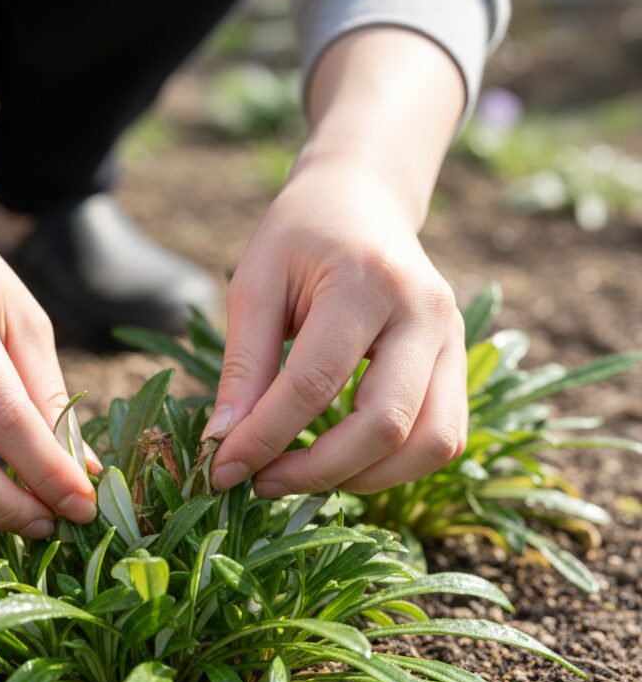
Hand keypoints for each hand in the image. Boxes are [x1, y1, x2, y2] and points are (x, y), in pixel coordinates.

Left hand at [206, 154, 466, 495]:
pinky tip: (342, 460)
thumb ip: (244, 364)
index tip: (222, 468)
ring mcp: (453, 339)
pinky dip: (392, 466)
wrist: (362, 200)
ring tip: (300, 475)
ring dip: (363, 478)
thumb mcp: (255, 283)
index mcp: (367, 280)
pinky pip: (442, 437)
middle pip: (386, 423)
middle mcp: (425, 312)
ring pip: (430, 443)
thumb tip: (224, 443)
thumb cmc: (300, 235)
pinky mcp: (459, 363)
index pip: (316, 381)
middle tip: (261, 481)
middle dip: (318, 470)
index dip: (266, 436)